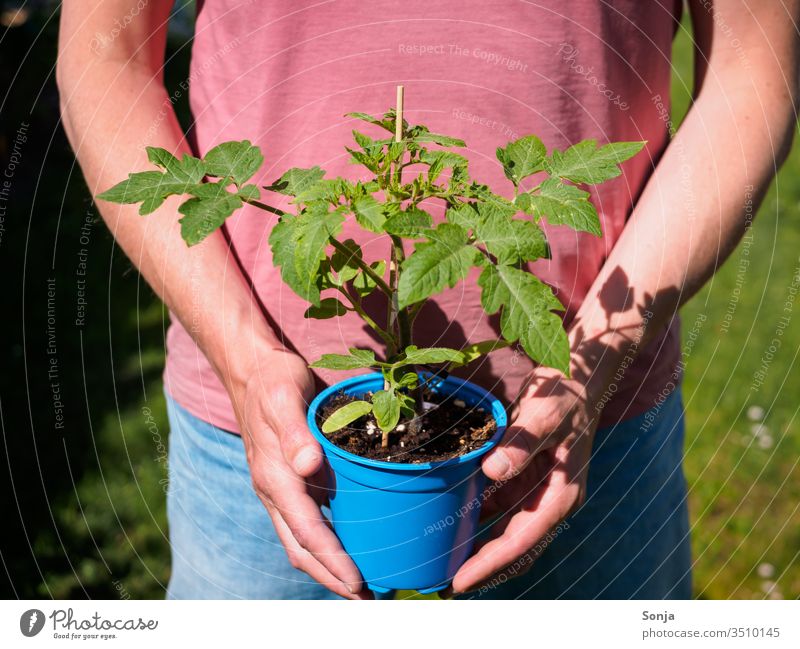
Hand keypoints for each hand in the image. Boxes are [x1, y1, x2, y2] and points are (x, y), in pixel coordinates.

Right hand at [227, 347, 369, 599]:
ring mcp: (278, 488)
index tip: (357, 583)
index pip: (306, 529)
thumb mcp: (286, 398)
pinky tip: (344, 546)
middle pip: (301, 547)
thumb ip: (295, 432)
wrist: (253, 371)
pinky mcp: (285, 482)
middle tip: (366, 599)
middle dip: (331, 577)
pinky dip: (322, 543)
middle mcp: (274, 490)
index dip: (332, 559)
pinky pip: (302, 522)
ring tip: (358, 585)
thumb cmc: (274, 382)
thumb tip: (308, 467)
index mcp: (275, 476)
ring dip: (326, 566)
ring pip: (299, 540)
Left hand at [450, 367, 598, 593]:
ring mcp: (534, 492)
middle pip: (511, 547)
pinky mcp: (520, 479)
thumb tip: (493, 471)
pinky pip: (494, 508)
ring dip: (474, 548)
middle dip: (480, 568)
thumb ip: (523, 441)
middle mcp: (547, 501)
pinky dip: (473, 519)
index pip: (522, 540)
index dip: (490, 563)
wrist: (575, 377)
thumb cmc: (565, 394)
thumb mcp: (546, 412)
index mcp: (561, 496)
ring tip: (438, 563)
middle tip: (440, 585)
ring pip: (502, 533)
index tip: (460, 581)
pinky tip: (445, 523)